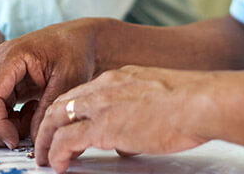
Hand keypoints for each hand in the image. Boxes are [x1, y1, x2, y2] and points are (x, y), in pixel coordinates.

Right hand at [0, 19, 98, 149]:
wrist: (74, 39)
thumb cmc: (71, 51)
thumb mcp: (69, 79)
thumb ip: (47, 109)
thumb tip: (31, 139)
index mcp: (9, 57)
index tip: (14, 141)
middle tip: (8, 140)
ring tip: (24, 124)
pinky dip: (2, 121)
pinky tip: (28, 114)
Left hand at [35, 66, 209, 172]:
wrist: (200, 102)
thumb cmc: (190, 102)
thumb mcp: (156, 101)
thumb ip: (135, 117)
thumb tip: (125, 142)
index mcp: (119, 79)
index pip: (81, 93)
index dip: (67, 111)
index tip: (61, 126)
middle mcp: (106, 87)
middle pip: (62, 103)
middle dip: (47, 125)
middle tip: (43, 143)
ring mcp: (102, 106)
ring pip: (57, 119)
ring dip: (46, 141)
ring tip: (44, 158)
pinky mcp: (104, 127)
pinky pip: (67, 140)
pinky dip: (56, 153)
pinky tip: (57, 165)